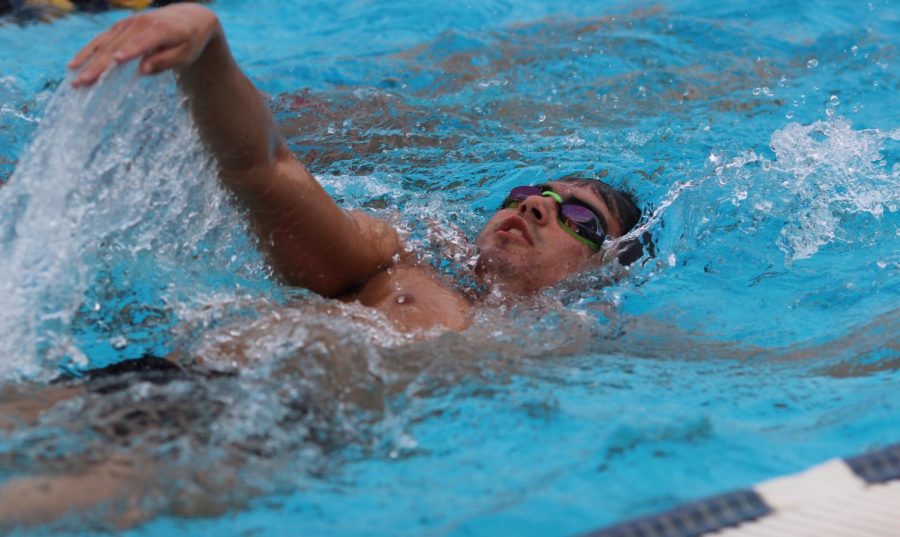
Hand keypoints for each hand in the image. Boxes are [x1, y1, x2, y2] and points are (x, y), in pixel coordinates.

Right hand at [69, 4, 219, 87]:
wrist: (189, 17)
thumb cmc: (190, 40)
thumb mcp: (186, 54)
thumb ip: (166, 61)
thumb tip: (142, 69)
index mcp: (160, 30)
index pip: (142, 42)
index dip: (129, 51)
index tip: (116, 60)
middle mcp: (139, 24)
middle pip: (116, 46)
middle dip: (98, 65)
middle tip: (83, 82)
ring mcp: (127, 24)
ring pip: (103, 43)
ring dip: (86, 60)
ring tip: (73, 75)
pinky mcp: (120, 27)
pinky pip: (101, 40)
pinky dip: (87, 52)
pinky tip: (74, 64)